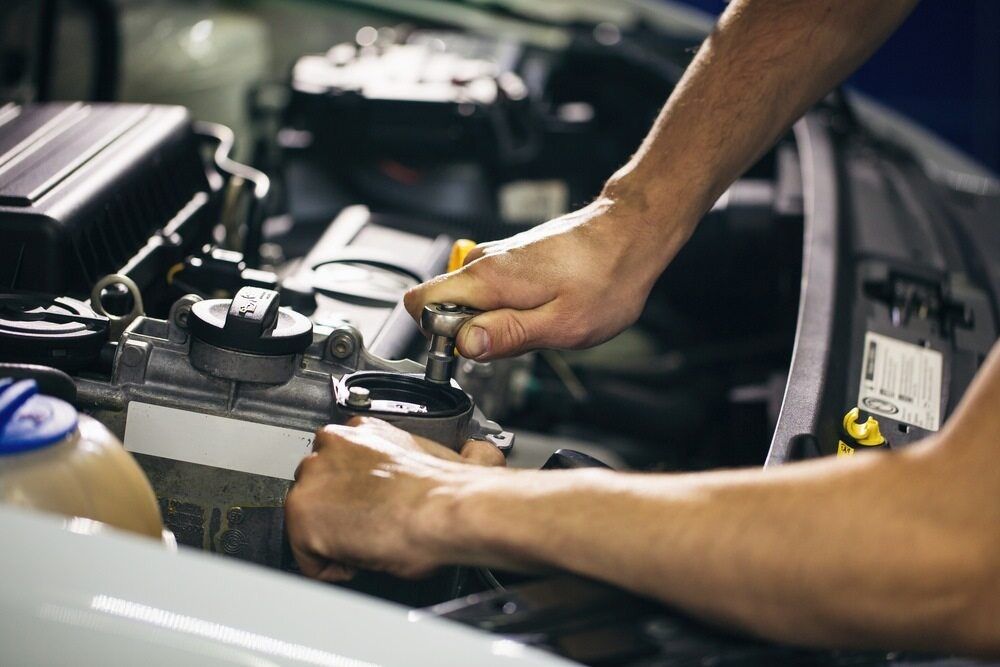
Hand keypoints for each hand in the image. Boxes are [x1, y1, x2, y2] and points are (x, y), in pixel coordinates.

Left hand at [285, 417, 504, 581]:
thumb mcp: (415, 457)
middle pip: (316, 485)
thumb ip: (390, 463)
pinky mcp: (304, 515)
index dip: (353, 492)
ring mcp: (313, 478)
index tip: (369, 505)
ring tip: (366, 543)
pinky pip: (306, 557)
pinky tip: (360, 560)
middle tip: (368, 526)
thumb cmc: (443, 491)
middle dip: (337, 510)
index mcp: (361, 429)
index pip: (337, 461)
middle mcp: (331, 445)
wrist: (445, 508)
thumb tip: (398, 479)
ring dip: (331, 535)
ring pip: (307, 517)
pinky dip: (330, 567)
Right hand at [403, 193, 686, 360]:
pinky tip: (541, 309)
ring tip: (536, 323)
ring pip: (466, 302)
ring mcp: (495, 259)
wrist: (630, 236)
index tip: (469, 351)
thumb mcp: (560, 325)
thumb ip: (507, 336)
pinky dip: (506, 309)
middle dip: (468, 334)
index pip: (420, 304)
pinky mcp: (509, 262)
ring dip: (492, 322)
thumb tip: (464, 346)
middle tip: (515, 340)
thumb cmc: (605, 278)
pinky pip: (487, 294)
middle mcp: (484, 263)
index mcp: (488, 278)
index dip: (437, 336)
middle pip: (441, 306)